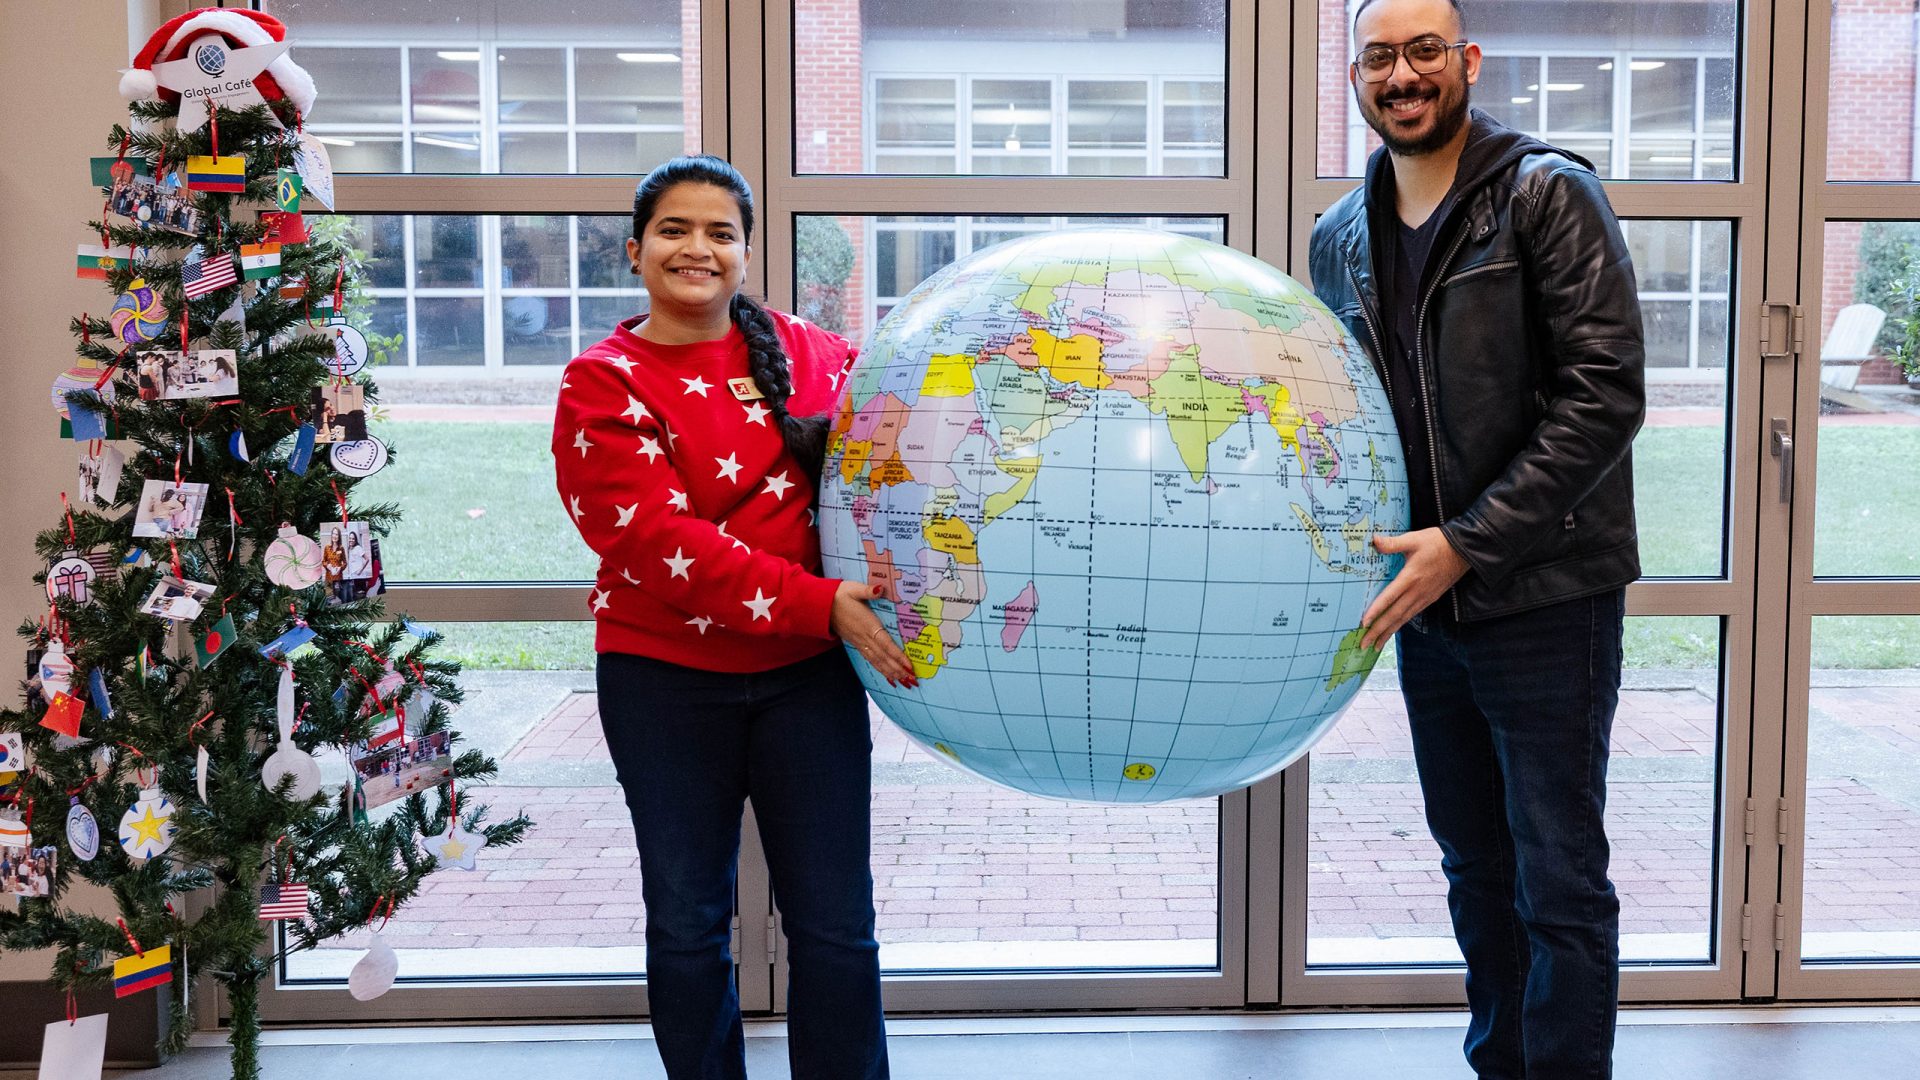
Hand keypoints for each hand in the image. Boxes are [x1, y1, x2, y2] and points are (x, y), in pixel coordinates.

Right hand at [831, 580, 917, 687]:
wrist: (821, 604)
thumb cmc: (839, 595)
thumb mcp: (854, 589)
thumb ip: (868, 591)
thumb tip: (880, 589)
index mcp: (867, 625)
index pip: (885, 644)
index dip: (898, 656)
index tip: (909, 666)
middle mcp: (864, 637)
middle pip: (884, 657)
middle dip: (899, 670)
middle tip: (912, 680)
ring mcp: (860, 642)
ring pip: (877, 661)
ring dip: (891, 673)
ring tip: (904, 682)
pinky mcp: (856, 644)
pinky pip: (870, 660)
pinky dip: (880, 669)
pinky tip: (888, 676)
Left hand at [1360, 528, 1470, 650]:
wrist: (1464, 551)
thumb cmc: (1438, 543)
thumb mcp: (1414, 539)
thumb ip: (1392, 543)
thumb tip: (1374, 540)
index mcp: (1411, 577)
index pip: (1390, 597)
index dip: (1376, 611)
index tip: (1364, 623)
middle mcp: (1417, 591)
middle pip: (1395, 615)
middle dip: (1378, 631)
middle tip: (1364, 644)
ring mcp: (1425, 597)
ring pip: (1403, 618)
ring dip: (1389, 632)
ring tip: (1376, 644)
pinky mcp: (1430, 598)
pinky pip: (1412, 615)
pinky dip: (1400, 625)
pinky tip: (1392, 630)